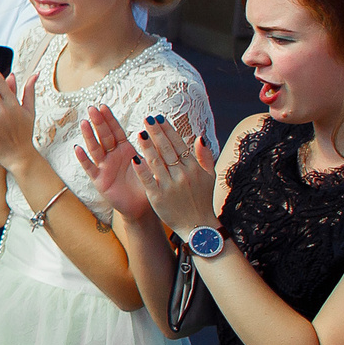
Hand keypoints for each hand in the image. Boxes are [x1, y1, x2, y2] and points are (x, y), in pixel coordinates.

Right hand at [75, 104, 154, 223]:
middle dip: (98, 122)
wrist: (143, 206)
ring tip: (84, 123)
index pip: (116, 131)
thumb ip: (151, 149)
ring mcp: (104, 167)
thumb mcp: (151, 163)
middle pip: (104, 137)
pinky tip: (78, 149)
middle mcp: (112, 156)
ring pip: (95, 149)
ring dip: (89, 136)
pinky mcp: (99, 180)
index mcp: (125, 150)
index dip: (110, 119)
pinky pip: (90, 168)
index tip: (103, 106)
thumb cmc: (148, 183)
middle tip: (92, 108)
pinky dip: (83, 159)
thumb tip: (152, 131)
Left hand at [132, 114, 218, 235]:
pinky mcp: (158, 196)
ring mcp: (170, 185)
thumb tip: (200, 137)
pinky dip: (142, 169)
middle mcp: (182, 174)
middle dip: (156, 133)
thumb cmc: (202, 199)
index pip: (178, 144)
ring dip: (147, 146)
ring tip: (139, 133)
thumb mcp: (209, 177)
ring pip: (156, 162)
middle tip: (146, 119)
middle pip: (167, 149)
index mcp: (193, 168)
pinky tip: (134, 158)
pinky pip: (148, 180)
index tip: (158, 118)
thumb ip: (205, 157)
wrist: (198, 226)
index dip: (168, 130)